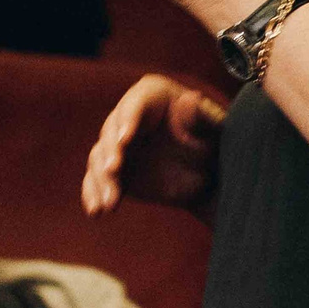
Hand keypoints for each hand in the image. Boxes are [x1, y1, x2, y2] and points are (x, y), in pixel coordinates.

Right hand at [81, 72, 224, 216]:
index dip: (128, 120)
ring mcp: (118, 144)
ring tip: (109, 203)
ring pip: (100, 158)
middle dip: (110, 152)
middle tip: (114, 171)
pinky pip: (96, 180)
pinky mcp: (112, 169)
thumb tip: (189, 99)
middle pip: (111, 131)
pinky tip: (96, 211)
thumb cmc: (214, 142)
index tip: (125, 140)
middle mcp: (129, 116)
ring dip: (101, 180)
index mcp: (153, 96)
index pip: (135, 103)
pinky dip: (93, 194)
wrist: (210, 172)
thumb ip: (202, 119)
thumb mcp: (215, 131)